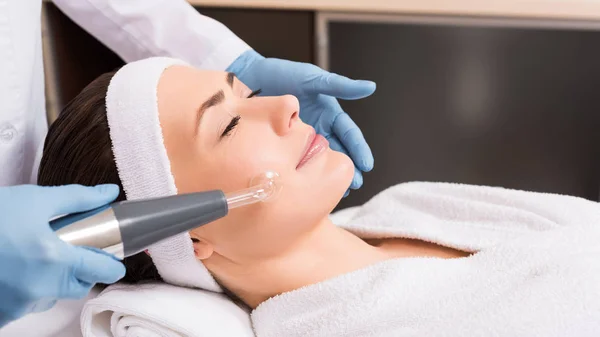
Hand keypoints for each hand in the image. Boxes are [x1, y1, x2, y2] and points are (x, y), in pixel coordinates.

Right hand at [0, 184, 124, 326]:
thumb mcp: (34, 200)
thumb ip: (78, 198)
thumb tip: (108, 194)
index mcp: (54, 259)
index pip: (100, 270)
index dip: (112, 264)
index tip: (114, 261)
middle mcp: (38, 288)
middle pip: (78, 287)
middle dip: (80, 272)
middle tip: (70, 252)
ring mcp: (16, 305)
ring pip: (50, 298)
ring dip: (51, 283)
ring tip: (33, 258)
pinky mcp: (0, 314)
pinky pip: (23, 307)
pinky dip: (24, 292)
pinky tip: (14, 271)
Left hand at [228, 50, 375, 195]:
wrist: (249, 79)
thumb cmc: (282, 74)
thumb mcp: (313, 80)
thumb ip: (340, 86)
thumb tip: (369, 87)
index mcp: (328, 112)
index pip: (348, 134)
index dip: (358, 149)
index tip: (366, 165)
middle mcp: (318, 126)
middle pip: (338, 151)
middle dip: (348, 168)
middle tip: (355, 184)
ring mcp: (301, 137)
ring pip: (320, 160)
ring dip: (329, 174)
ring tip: (339, 191)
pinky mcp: (284, 144)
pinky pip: (299, 161)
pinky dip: (307, 174)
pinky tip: (310, 186)